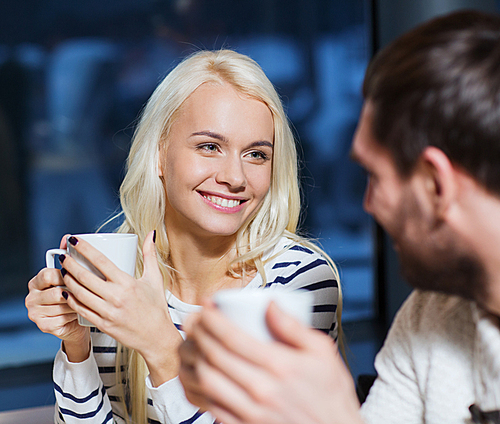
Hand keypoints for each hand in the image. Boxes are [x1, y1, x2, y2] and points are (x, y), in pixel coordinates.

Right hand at [26, 234, 89, 361]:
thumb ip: (69, 258)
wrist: (76, 321)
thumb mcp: (72, 276)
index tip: (79, 276)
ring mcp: (35, 312)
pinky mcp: (43, 326)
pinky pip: (63, 318)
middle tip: (88, 291)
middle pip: (56, 291)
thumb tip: (68, 238)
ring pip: (62, 305)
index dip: (66, 275)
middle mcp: (32, 296)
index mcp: (37, 281)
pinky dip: (75, 315)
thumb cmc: (76, 294)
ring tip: (88, 301)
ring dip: (78, 303)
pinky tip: (81, 313)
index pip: (48, 274)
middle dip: (74, 291)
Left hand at [60, 231, 182, 384]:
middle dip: (69, 264)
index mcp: (128, 283)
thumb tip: (151, 234)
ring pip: (79, 293)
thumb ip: (150, 254)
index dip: (84, 249)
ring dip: (67, 281)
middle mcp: (116, 297)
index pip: (101, 261)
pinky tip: (66, 292)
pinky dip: (71, 300)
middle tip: (63, 256)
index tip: (75, 240)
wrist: (157, 337)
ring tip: (63, 272)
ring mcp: (108, 312)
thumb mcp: (155, 278)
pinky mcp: (103, 324)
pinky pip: (81, 309)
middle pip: (85, 277)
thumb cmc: (156, 307)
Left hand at [179, 301, 363, 423]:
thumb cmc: (331, 394)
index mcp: (280, 366)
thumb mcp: (323, 353)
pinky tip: (201, 371)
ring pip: (208, 380)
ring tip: (193, 342)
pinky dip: (200, 386)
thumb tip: (270, 304)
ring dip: (195, 357)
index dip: (212, 318)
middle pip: (215, 356)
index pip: (233, 337)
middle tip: (194, 318)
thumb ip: (294, 327)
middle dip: (198, 332)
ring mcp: (251, 412)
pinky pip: (212, 405)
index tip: (205, 305)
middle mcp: (262, 390)